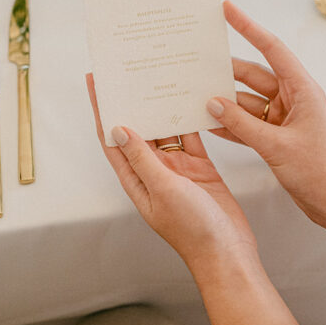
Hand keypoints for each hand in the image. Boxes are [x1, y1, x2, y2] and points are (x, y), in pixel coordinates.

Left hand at [87, 75, 258, 280]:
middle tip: (128, 71)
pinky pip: (192, 138)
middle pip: (137, 131)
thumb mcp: (163, 190)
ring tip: (157, 77)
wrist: (229, 253)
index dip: (103, 111)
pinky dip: (190, 121)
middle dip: (131, 103)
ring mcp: (177, 171)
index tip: (96, 83)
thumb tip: (119, 129)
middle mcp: (154, 173)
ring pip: (165, 132)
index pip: (113, 140)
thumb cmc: (193, 231)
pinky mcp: (201, 169)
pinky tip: (189, 99)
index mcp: (137, 181)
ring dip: (161, 108)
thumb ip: (142, 159)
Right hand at [207, 2, 325, 245]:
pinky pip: (249, 124)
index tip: (227, 10)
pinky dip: (230, 124)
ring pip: (247, 102)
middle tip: (196, 61)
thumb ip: (241, 124)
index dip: (248, 27)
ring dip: (224, 102)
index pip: (271, 49)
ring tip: (192, 95)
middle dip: (225, 71)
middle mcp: (293, 99)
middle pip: (253, 76)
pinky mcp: (277, 138)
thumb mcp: (277, 146)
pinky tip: (207, 123)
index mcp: (302, 90)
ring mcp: (284, 119)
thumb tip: (212, 104)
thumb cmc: (321, 172)